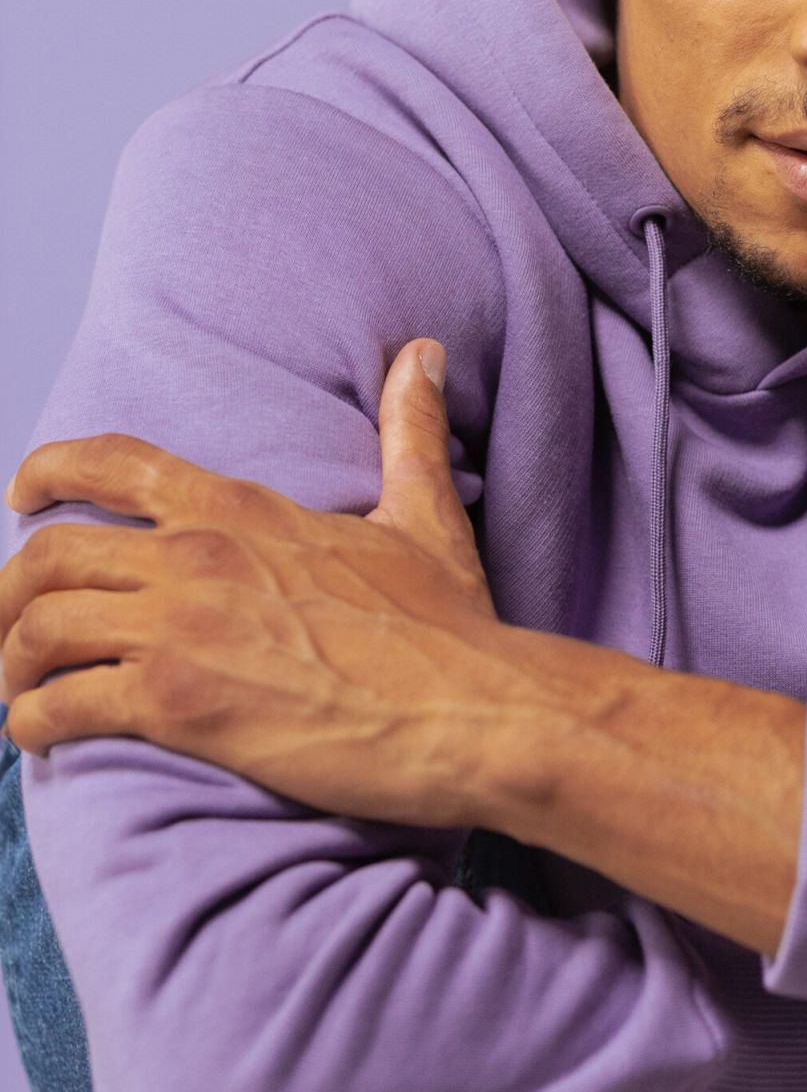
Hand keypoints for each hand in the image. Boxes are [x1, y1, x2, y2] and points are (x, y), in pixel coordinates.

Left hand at [0, 340, 510, 827]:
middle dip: (7, 594)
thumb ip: (410, 434)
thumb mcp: (426, 516)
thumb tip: (424, 355)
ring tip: (19, 692)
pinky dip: (33, 723)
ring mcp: (181, 629)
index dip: (49, 472)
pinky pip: (63, 705)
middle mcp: (197, 555)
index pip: (115, 463)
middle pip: (49, 554)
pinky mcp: (177, 705)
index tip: (21, 494)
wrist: (474, 712)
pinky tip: (39, 737)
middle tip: (9, 628)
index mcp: (244, 509)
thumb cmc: (452, 629)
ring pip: (39, 628)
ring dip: (13, 664)